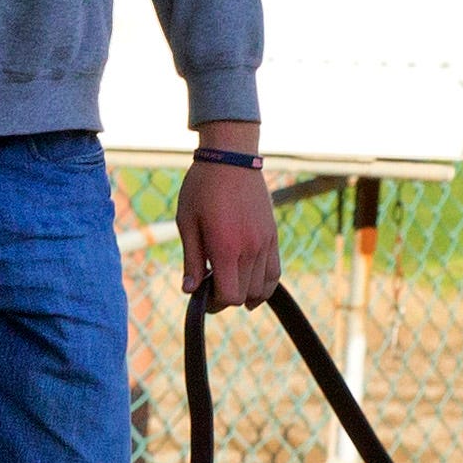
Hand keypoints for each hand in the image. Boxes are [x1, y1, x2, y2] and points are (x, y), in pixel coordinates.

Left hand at [178, 125, 281, 310]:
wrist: (230, 159)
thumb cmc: (201, 188)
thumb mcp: (187, 222)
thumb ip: (191, 259)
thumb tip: (190, 290)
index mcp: (226, 248)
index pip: (230, 296)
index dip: (215, 303)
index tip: (202, 296)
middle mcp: (250, 249)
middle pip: (245, 294)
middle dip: (226, 298)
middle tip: (210, 288)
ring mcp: (266, 243)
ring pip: (262, 287)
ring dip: (245, 292)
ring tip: (227, 283)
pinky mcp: (273, 236)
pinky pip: (275, 272)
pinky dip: (264, 285)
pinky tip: (251, 286)